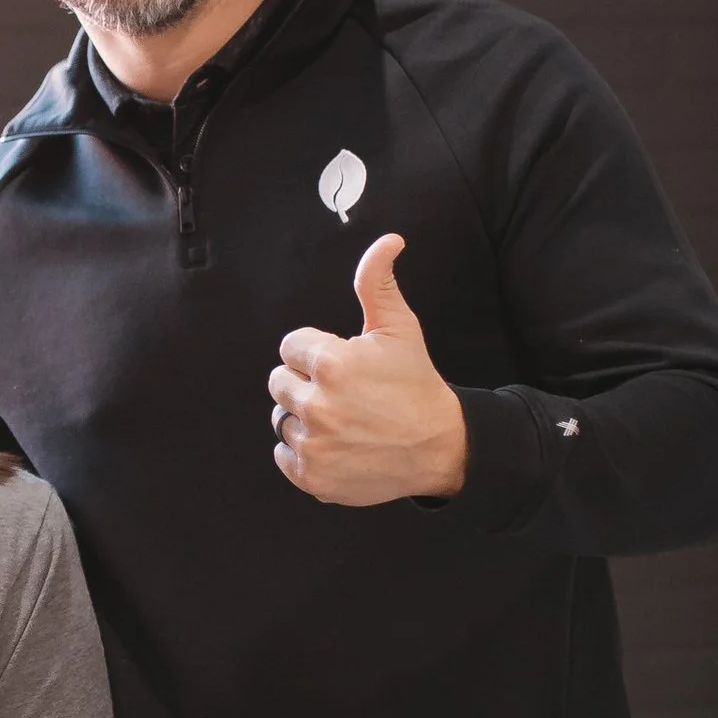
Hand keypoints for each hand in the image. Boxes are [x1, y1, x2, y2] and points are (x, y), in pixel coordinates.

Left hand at [270, 233, 467, 506]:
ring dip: (304, 417)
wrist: (439, 447)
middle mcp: (316, 405)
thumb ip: (377, 282)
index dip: (316, 351)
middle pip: (278, 382)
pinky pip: (282, 455)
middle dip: (306, 382)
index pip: (290, 346)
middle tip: (343, 392)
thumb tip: (388, 241)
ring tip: (342, 419)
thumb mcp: (399, 328)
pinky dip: (303, 452)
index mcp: (330, 363)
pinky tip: (336, 444)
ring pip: (282, 419)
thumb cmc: (416, 385)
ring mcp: (313, 445)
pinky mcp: (312, 476)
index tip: (342, 364)